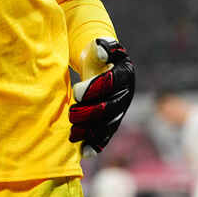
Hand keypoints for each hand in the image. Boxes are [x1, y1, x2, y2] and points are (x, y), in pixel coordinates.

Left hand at [69, 37, 134, 156]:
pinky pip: (106, 135)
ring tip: (73, 134)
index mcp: (124, 74)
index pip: (110, 83)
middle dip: (89, 113)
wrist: (101, 61)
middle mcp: (125, 94)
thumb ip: (102, 47)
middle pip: (109, 108)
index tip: (76, 92)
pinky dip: (96, 144)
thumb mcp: (100, 45)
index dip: (94, 89)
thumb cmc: (98, 51)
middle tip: (72, 114)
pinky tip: (84, 152)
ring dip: (90, 131)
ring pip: (108, 125)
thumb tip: (100, 49)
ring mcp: (120, 110)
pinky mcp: (112, 120)